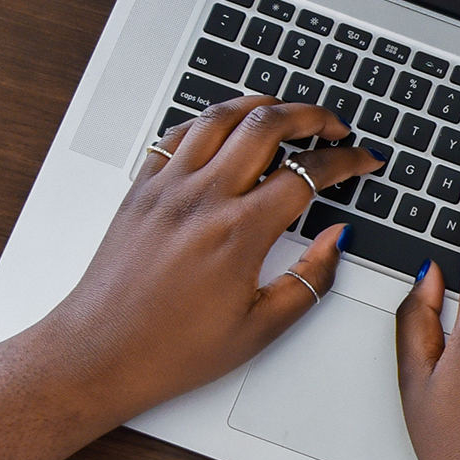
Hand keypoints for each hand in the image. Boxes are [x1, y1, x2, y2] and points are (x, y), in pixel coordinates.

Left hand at [40, 97, 380, 423]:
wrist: (97, 355)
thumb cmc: (171, 349)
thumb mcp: (260, 329)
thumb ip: (310, 279)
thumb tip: (334, 241)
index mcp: (238, 233)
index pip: (307, 173)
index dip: (346, 161)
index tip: (362, 161)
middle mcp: (202, 200)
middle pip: (267, 124)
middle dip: (311, 114)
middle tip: (333, 125)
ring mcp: (167, 188)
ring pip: (221, 116)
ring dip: (262, 104)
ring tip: (286, 111)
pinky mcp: (141, 190)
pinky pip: (178, 133)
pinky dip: (211, 119)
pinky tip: (227, 126)